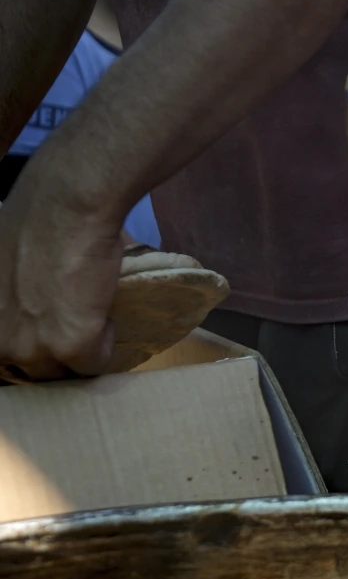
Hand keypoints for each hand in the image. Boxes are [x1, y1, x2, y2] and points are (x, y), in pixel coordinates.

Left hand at [0, 159, 123, 379]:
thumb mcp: (0, 262)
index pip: (4, 357)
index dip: (28, 343)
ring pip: (61, 372)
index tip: (44, 329)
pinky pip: (94, 365)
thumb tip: (32, 300)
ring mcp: (29, 348)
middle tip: (71, 322)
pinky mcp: (70, 346)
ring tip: (90, 315)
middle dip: (53, 351)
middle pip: (31, 369)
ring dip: (79, 350)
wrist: (64, 206)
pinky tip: (104, 312)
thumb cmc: (31, 219)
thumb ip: (7, 294)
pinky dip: (106, 344)